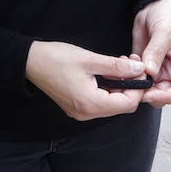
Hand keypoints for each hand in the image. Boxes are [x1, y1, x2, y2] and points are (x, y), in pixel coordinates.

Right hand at [25, 41, 145, 120]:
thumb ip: (117, 67)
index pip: (128, 104)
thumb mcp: (90, 59)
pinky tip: (108, 73)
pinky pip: (101, 102)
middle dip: (131, 86)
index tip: (140, 69)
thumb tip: (140, 69)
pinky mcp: (77, 107)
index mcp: (90, 103)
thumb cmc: (56, 58)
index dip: (139, 87)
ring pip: (112, 104)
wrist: (30, 62)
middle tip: (131, 64)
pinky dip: (109, 89)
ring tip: (119, 65)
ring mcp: (81, 112)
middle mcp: (86, 113)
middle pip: (121, 106)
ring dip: (120, 86)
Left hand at [131, 0, 170, 106]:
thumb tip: (150, 72)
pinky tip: (125, 62)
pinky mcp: (146, 66)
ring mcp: (160, 71)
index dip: (165, 97)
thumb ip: (156, 52)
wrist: (157, 4)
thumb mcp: (164, 32)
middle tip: (132, 84)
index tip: (148, 93)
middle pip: (163, 95)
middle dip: (148, 92)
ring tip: (129, 68)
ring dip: (137, 84)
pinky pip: (138, 78)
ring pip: (149, 90)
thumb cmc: (170, 15)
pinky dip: (130, 76)